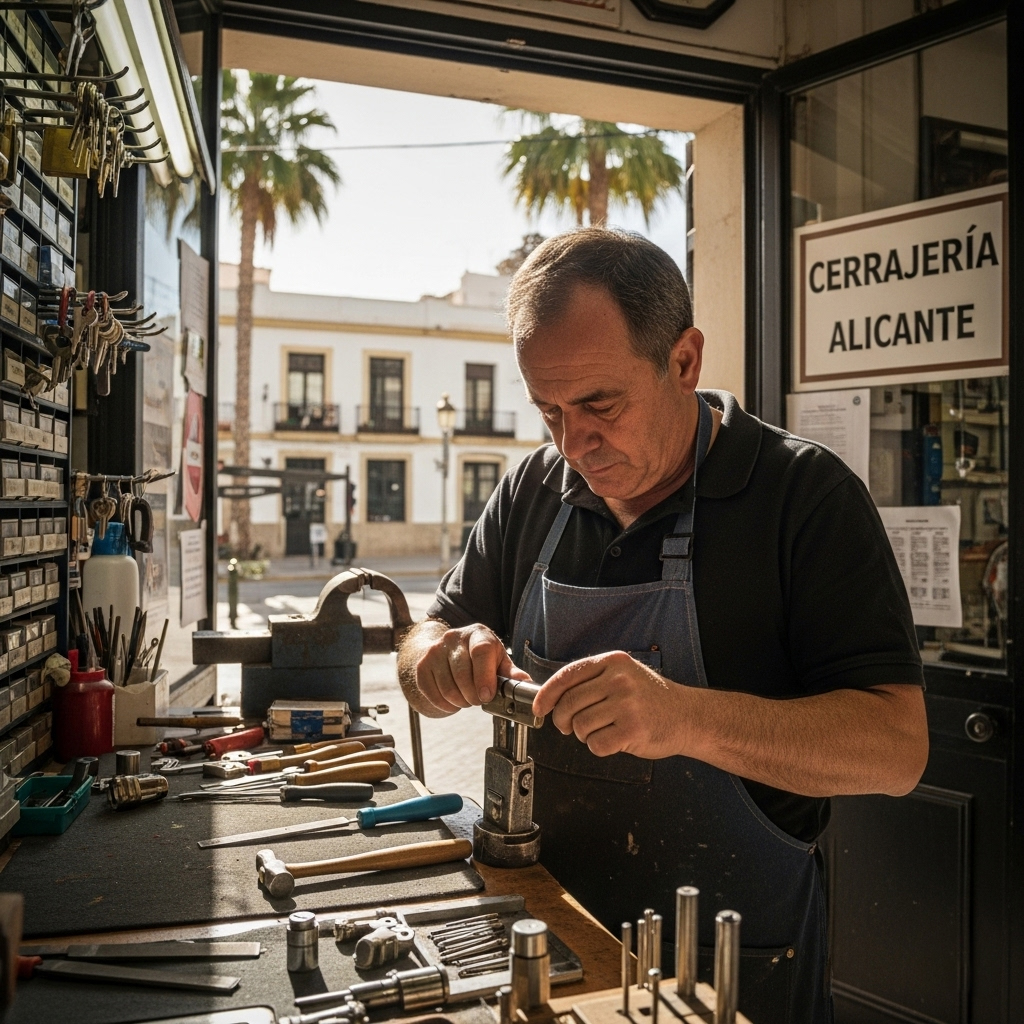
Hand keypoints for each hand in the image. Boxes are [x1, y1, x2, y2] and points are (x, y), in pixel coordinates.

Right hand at [414, 623, 529, 714]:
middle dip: (473, 695)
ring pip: (448, 687)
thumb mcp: (498, 659)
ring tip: (467, 699)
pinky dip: (445, 705)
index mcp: (478, 634)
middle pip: (463, 673)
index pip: (480, 652)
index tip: (487, 696)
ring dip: (460, 702)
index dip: (484, 677)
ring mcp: (435, 650)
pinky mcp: (422, 666)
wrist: (447, 648)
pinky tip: (453, 701)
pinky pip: (433, 694)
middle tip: (479, 700)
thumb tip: (526, 684)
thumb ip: (511, 673)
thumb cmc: (479, 657)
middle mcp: (454, 638)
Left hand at [532, 652, 691, 758]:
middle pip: (569, 703)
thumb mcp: (624, 675)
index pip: (568, 675)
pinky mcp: (633, 729)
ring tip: (601, 730)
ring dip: (584, 735)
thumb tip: (552, 697)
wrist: (687, 716)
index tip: (539, 707)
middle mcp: (619, 680)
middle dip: (562, 720)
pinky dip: (598, 747)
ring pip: (580, 725)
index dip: (547, 693)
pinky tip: (613, 740)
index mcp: (613, 662)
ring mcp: (627, 704)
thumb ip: (593, 680)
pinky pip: (596, 744)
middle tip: (568, 727)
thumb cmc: (650, 698)